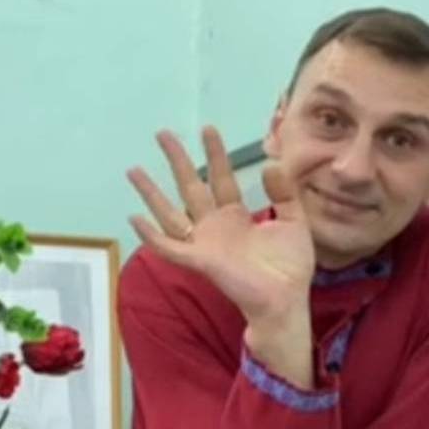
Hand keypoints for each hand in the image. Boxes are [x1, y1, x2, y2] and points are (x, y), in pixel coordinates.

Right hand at [128, 127, 314, 327]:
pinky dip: (150, 235)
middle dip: (177, 160)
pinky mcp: (199, 260)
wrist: (286, 299)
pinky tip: (134, 218)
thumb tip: (270, 164)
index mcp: (236, 216)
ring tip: (134, 170)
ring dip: (151, 193)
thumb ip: (284, 193)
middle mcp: (215, 226)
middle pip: (190, 187)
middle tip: (162, 134)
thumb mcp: (294, 221)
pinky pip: (169, 247)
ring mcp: (204, 243)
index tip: (207, 129)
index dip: (215, 154)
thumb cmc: (290, 267)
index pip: (220, 178)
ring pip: (170, 213)